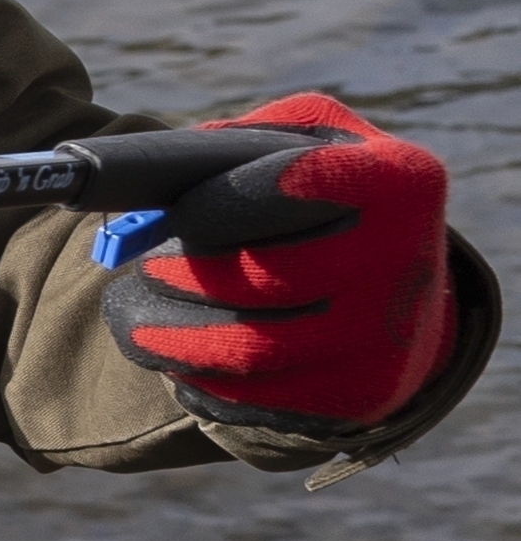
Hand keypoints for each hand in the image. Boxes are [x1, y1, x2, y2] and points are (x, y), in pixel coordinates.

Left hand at [101, 92, 455, 427]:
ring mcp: (387, 337)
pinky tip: (175, 353)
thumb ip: (240, 142)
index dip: (212, 204)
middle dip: (181, 275)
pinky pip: (253, 398)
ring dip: (168, 334)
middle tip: (145, 268)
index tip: (172, 215)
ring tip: (134, 313)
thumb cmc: (332, 201)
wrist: (403, 290)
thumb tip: (157, 179)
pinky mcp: (359, 395)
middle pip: (260, 279)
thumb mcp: (309, 144)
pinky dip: (196, 376)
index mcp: (398, 181)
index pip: (287, 185)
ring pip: (246, 350)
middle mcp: (405, 261)